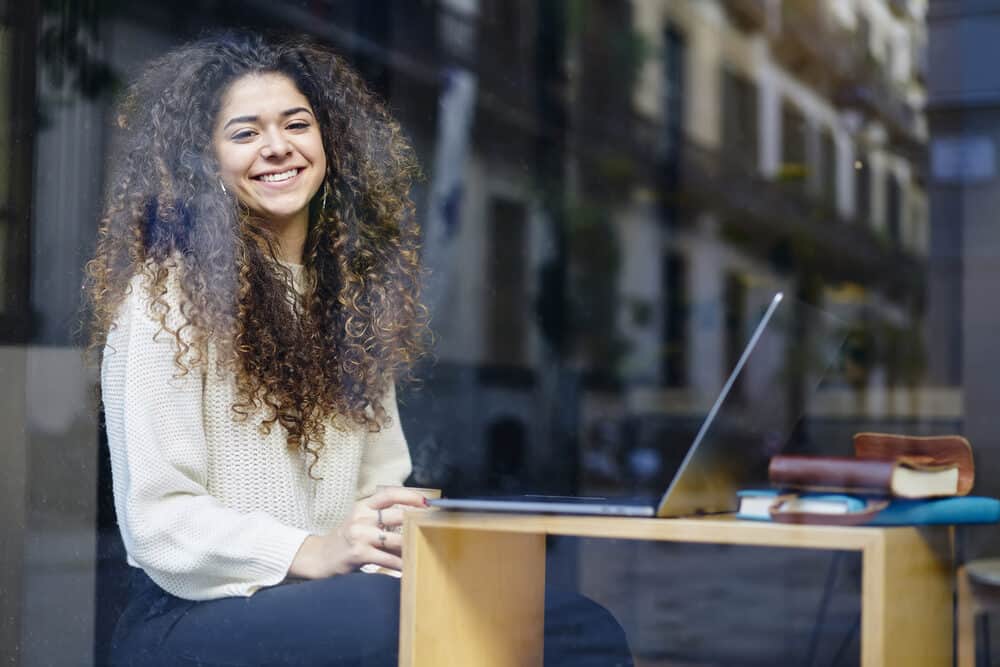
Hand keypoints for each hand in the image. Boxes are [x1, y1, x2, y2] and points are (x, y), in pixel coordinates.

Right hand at [288, 486, 427, 578]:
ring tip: (423, 550)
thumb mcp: (359, 521)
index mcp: (362, 506)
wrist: (320, 557)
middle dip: (416, 523)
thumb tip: (412, 518)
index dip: (409, 495)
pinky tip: (408, 568)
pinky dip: (400, 565)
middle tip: (431, 528)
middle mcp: (361, 517)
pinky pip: (387, 559)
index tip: (426, 501)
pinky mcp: (359, 554)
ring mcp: (360, 535)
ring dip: (411, 547)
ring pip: (396, 539)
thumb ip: (380, 517)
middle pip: (397, 516)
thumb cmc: (346, 540)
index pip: (388, 494)